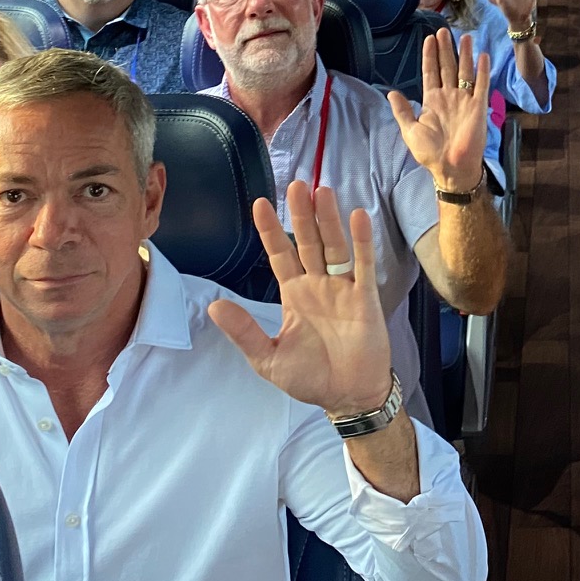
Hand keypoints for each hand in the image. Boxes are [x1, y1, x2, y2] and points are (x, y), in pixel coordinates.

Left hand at [209, 183, 392, 416]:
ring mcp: (343, 288)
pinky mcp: (365, 297)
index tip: (259, 204)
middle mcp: (318, 285)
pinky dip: (361, 241)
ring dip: (329, 220)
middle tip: (297, 184)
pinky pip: (363, 264)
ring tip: (323, 191)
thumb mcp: (268, 359)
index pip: (279, 254)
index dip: (270, 231)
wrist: (348, 396)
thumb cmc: (310, 378)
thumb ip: (245, 331)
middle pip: (308, 242)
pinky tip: (358, 217)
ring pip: (334, 246)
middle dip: (301, 215)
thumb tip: (214, 307)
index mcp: (294, 295)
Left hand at [388, 30, 491, 193]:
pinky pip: (481, 85)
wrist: (451, 168)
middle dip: (445, 49)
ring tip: (465, 37)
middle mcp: (449, 96)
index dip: (429, 56)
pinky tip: (482, 56)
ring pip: (464, 71)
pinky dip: (482, 71)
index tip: (428, 39)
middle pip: (447, 67)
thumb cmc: (430, 153)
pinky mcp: (478, 107)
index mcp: (432, 101)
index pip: (431, 72)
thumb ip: (402, 111)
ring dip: (464, 54)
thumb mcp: (410, 131)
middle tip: (444, 31)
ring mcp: (464, 100)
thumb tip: (391, 92)